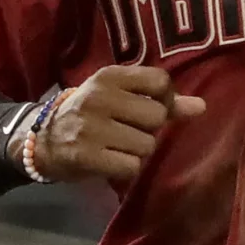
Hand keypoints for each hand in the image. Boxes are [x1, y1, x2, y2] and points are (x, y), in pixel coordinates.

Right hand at [31, 66, 204, 187]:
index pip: (160, 81)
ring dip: (137, 152)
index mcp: (109, 76)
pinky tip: (110, 161)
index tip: (149, 108)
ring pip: (147, 145)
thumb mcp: (118, 97)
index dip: (164, 99)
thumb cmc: (89, 114)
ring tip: (117, 146)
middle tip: (128, 131)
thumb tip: (202, 107)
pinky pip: (131, 166)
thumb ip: (160, 100)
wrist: (42, 140)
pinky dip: (125, 168)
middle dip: (149, 129)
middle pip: (157, 116)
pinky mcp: (86, 156)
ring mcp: (91, 127)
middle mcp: (99, 97)